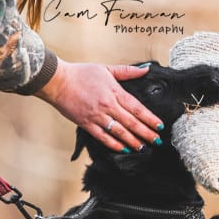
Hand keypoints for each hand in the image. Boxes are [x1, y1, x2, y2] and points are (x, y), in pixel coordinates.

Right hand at [35, 59, 163, 152]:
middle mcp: (108, 105)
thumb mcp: (106, 69)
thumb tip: (146, 69)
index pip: (137, 108)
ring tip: (143, 147)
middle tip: (157, 141)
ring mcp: (97, 116)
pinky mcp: (86, 124)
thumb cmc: (81, 73)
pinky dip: (114, 144)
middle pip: (131, 122)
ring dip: (133, 141)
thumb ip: (127, 71)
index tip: (160, 126)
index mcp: (115, 92)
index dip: (150, 118)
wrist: (58, 81)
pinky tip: (123, 149)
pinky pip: (103, 137)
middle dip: (146, 133)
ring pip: (119, 132)